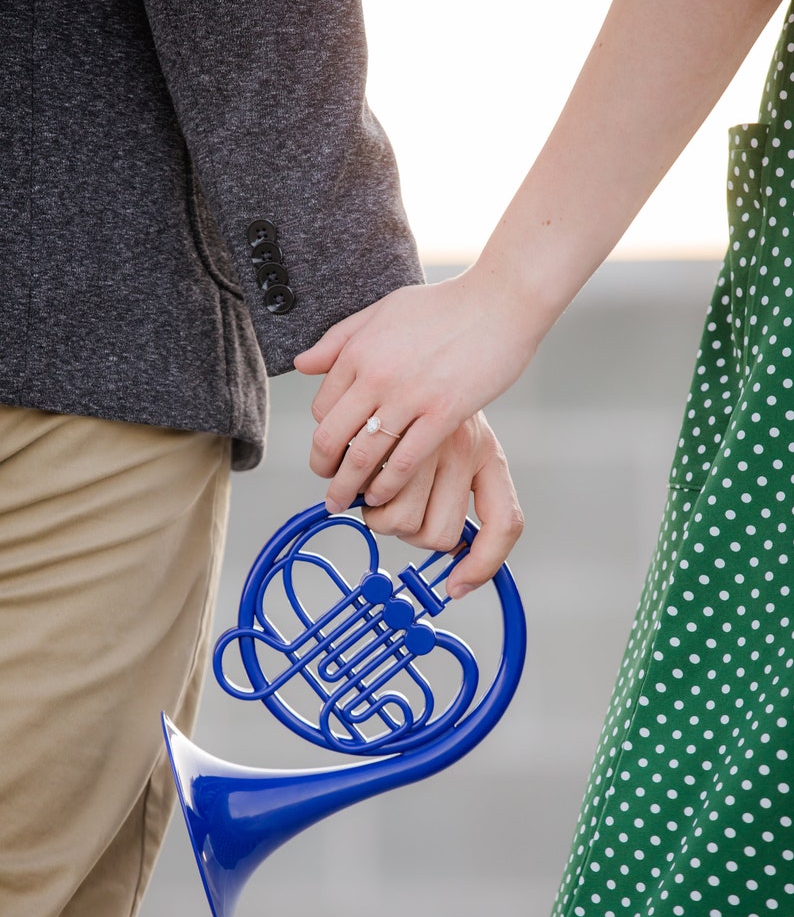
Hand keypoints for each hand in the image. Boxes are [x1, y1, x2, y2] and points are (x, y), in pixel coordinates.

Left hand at [294, 264, 536, 514]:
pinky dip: (387, 485)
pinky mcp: (444, 413)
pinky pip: (404, 460)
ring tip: (345, 504)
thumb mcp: (384, 310)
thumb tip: (302, 364)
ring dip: (348, 487)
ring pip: (363, 456)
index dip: (323, 436)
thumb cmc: (446, 305)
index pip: (323, 408)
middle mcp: (377, 375)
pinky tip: (381, 496)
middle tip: (328, 488)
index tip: (330, 453)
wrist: (500, 301)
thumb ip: (341, 338)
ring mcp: (410, 396)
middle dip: (324, 469)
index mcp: (359, 350)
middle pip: (332, 436)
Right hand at [359, 411, 522, 598]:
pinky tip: (345, 466)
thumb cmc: (453, 395)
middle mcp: (463, 448)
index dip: (484, 565)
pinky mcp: (387, 421)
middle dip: (406, 532)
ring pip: (396, 518)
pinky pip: (364, 483)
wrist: (442, 329)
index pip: (505, 524)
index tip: (457, 587)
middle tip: (386, 510)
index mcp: (489, 456)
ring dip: (372, 513)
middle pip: (434, 535)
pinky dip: (350, 486)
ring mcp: (426, 436)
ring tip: (364, 489)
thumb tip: (460, 585)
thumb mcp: (482, 447)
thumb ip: (486, 510)